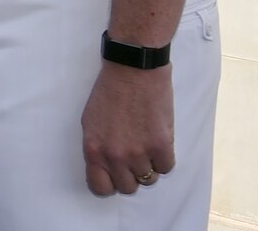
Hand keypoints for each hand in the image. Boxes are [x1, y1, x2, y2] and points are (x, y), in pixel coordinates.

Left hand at [81, 62, 174, 195]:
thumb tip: (107, 167)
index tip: (114, 176)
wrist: (133, 70)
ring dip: (148, 165)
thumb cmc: (109, 91)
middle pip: (127, 187)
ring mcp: (139, 152)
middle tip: (132, 157)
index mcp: (93, 149)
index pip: (100, 187)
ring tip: (145, 143)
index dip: (109, 183)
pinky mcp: (161, 145)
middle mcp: (114, 155)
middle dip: (130, 175)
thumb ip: (98, 148)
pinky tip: (157, 140)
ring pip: (148, 179)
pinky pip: (166, 168)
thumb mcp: (91, 122)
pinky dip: (164, 158)